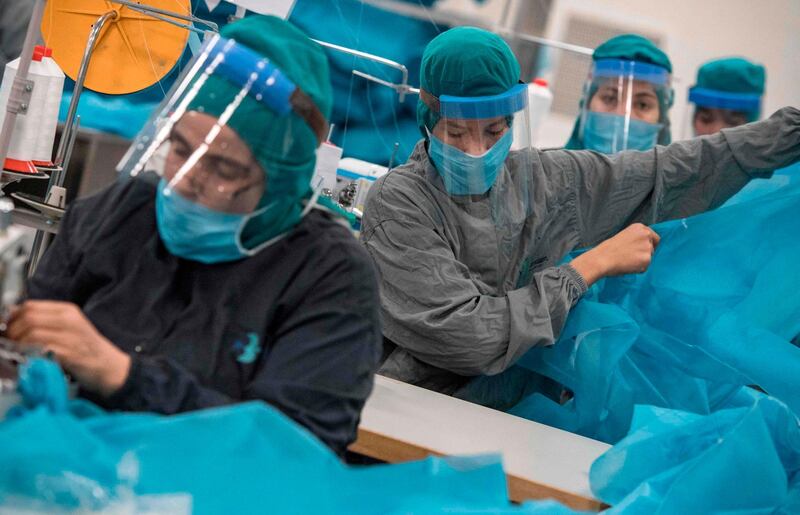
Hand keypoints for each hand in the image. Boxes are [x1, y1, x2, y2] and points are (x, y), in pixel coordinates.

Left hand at [6, 301, 130, 396]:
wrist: (111, 368)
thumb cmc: (88, 350)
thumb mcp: (70, 328)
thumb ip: (46, 322)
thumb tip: (14, 321)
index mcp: (68, 311)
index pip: (30, 305)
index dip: (12, 316)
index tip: (6, 327)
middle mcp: (69, 320)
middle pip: (28, 317)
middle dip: (12, 330)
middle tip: (10, 342)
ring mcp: (70, 336)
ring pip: (31, 332)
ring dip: (18, 344)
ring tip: (18, 352)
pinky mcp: (69, 354)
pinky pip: (40, 349)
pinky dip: (29, 353)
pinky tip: (29, 359)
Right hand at [571, 223, 659, 284]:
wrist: (603, 258)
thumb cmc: (608, 249)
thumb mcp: (624, 236)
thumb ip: (636, 238)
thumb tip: (644, 247)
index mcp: (639, 227)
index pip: (653, 237)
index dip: (649, 244)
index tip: (642, 250)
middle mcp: (646, 235)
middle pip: (652, 248)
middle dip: (644, 253)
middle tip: (630, 257)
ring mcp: (647, 247)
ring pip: (649, 258)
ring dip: (640, 261)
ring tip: (626, 261)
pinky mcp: (647, 259)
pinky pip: (645, 267)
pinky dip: (638, 269)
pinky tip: (628, 266)